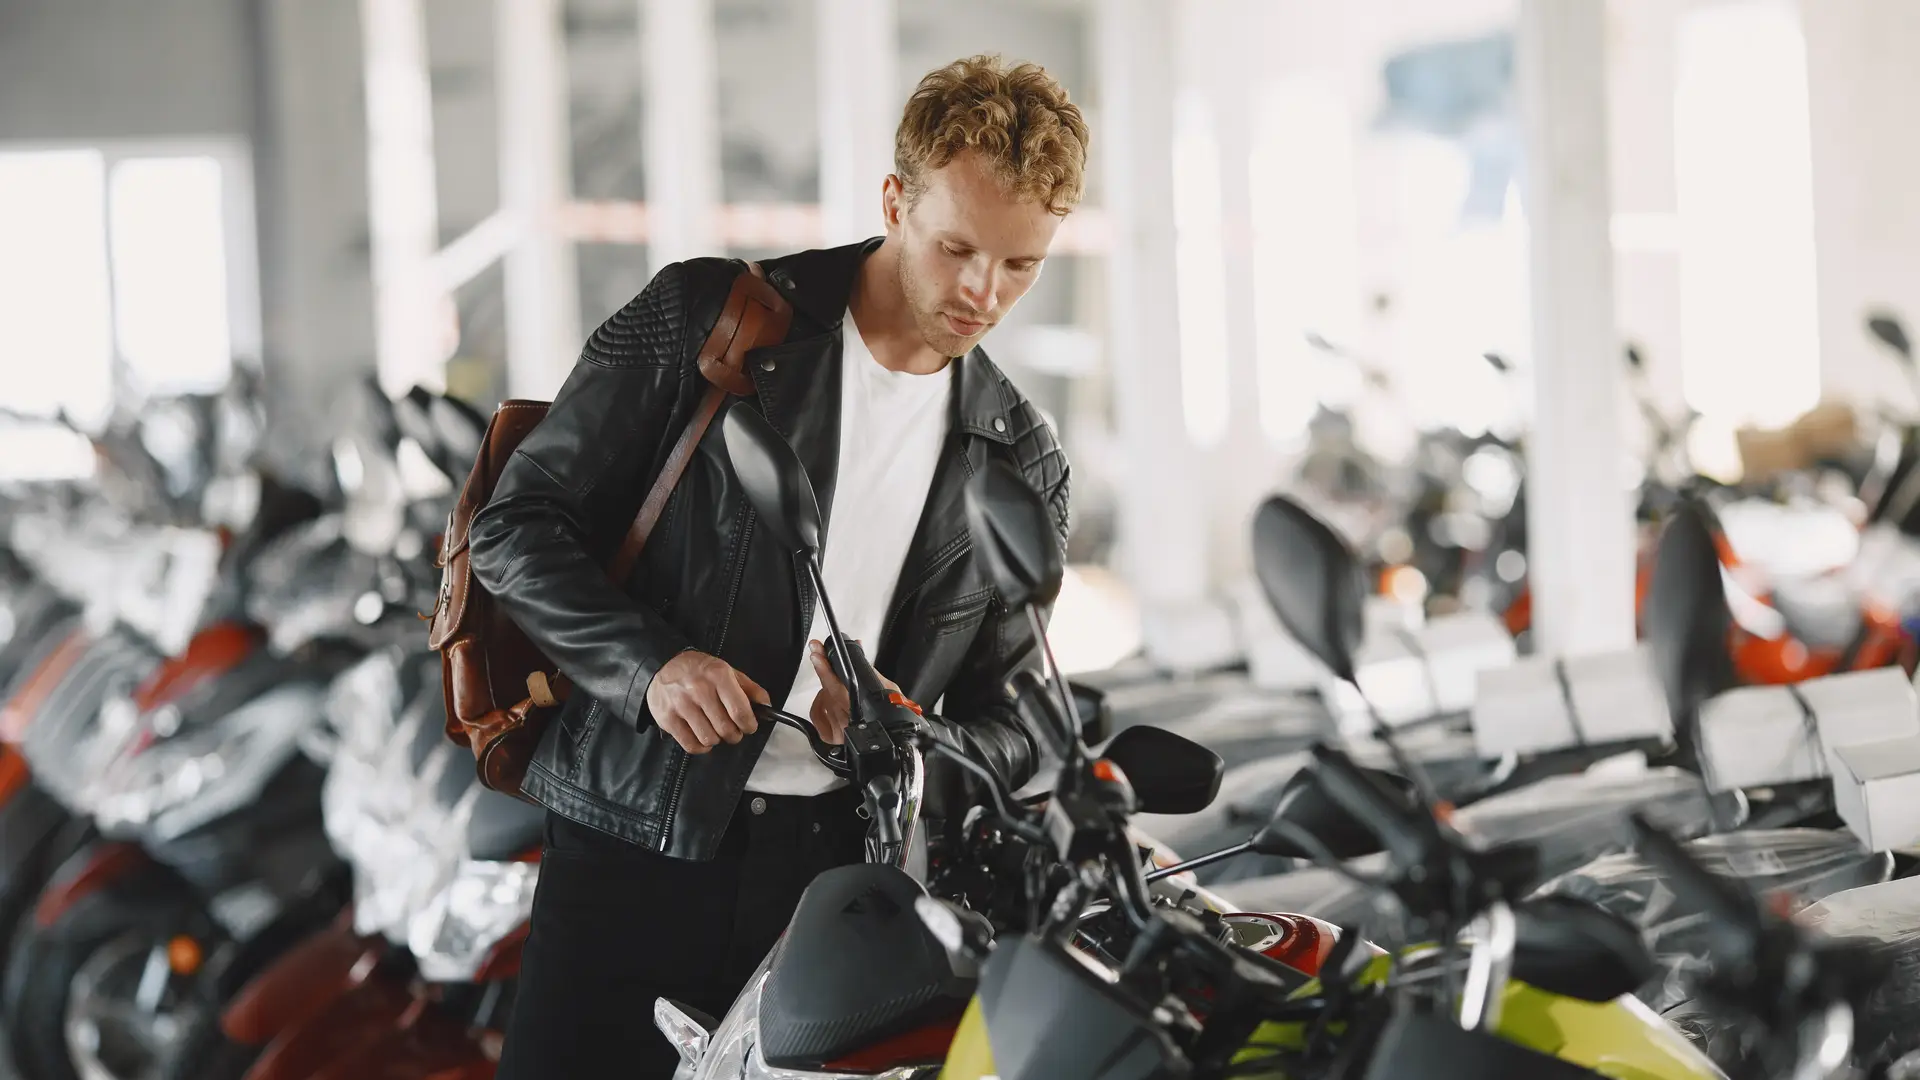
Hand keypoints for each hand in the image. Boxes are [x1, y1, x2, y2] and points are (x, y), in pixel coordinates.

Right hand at [645, 651, 769, 754]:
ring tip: (715, 730)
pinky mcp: (668, 718)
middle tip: (733, 730)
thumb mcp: (727, 671)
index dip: (749, 725)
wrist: (663, 665)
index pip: (740, 712)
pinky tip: (703, 737)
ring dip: (717, 740)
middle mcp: (699, 690)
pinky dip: (701, 747)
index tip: (749, 726)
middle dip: (734, 734)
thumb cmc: (699, 670)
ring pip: (709, 739)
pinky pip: (691, 745)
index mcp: (718, 676)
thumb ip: (749, 688)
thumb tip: (766, 705)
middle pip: (725, 729)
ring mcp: (681, 705)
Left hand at [807, 639, 898, 746]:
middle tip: (818, 652)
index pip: (839, 688)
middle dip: (824, 670)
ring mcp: (838, 734)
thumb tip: (858, 653)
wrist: (891, 742)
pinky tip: (826, 699)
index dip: (826, 670)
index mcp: (865, 713)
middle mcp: (849, 725)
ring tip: (836, 682)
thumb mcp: (890, 691)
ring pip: (823, 701)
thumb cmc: (894, 717)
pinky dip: (819, 704)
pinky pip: (816, 716)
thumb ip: (871, 674)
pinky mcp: (831, 739)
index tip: (818, 655)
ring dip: (827, 687)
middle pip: (829, 693)